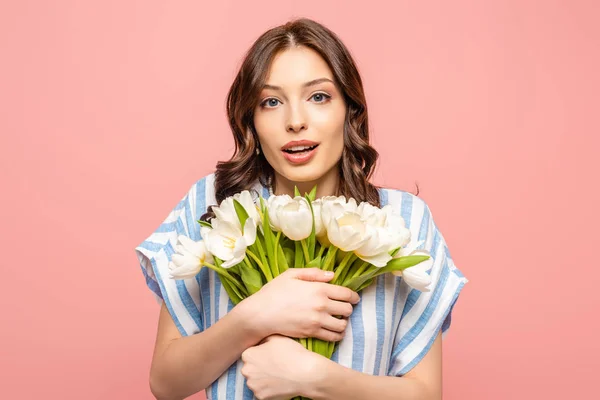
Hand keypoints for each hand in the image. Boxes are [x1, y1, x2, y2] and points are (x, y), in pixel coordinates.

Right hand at [240, 268, 359, 341]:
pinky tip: (333, 330)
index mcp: (319, 289)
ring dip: (343, 322)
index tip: (354, 298)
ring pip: (342, 325)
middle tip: (343, 308)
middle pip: (347, 310)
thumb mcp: (291, 275)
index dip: (353, 296)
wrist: (261, 314)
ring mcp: (317, 321)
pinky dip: (337, 334)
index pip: (346, 294)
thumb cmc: (274, 292)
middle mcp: (322, 305)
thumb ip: (313, 273)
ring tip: (338, 320)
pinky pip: (333, 336)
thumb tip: (332, 276)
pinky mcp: (312, 333)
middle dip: (348, 308)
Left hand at [241, 335, 324, 399]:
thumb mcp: (276, 337)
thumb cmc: (292, 354)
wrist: (306, 374)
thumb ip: (264, 338)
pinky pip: (263, 391)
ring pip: (256, 381)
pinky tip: (279, 382)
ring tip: (278, 374)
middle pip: (251, 368)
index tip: (271, 355)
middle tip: (275, 365)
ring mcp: (253, 385)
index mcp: (248, 355)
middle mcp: (247, 371)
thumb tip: (261, 341)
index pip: (250, 354)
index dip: (261, 354)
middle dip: (260, 367)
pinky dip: (269, 388)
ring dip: (263, 378)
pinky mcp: (261, 396)